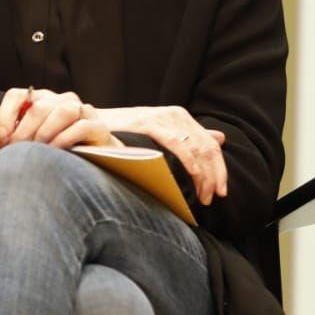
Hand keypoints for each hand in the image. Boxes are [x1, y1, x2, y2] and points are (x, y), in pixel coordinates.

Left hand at [0, 87, 124, 153]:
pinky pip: (80, 126)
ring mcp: (82, 110)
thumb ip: (8, 142)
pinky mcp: (97, 125)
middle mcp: (60, 100)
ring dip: (45, 133)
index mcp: (40, 100)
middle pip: (38, 107)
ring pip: (62, 111)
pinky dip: (65, 139)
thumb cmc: (57, 150)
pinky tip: (56, 151)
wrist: (94, 160)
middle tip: (18, 151)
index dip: (6, 115)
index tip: (2, 137)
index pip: (17, 96)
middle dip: (24, 131)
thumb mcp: (29, 145)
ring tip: (39, 150)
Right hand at [99, 104, 227, 205]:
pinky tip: (194, 175)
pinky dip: (189, 160)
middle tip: (211, 198)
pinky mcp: (148, 124)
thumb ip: (189, 136)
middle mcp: (175, 115)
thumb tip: (221, 139)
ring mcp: (162, 118)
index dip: (220, 169)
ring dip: (204, 175)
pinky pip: (176, 143)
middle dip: (214, 176)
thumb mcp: (160, 133)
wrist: (93, 123)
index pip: (210, 144)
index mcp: (180, 117)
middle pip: (207, 147)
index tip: (221, 192)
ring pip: (196, 147)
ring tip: (202, 195)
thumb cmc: (124, 133)